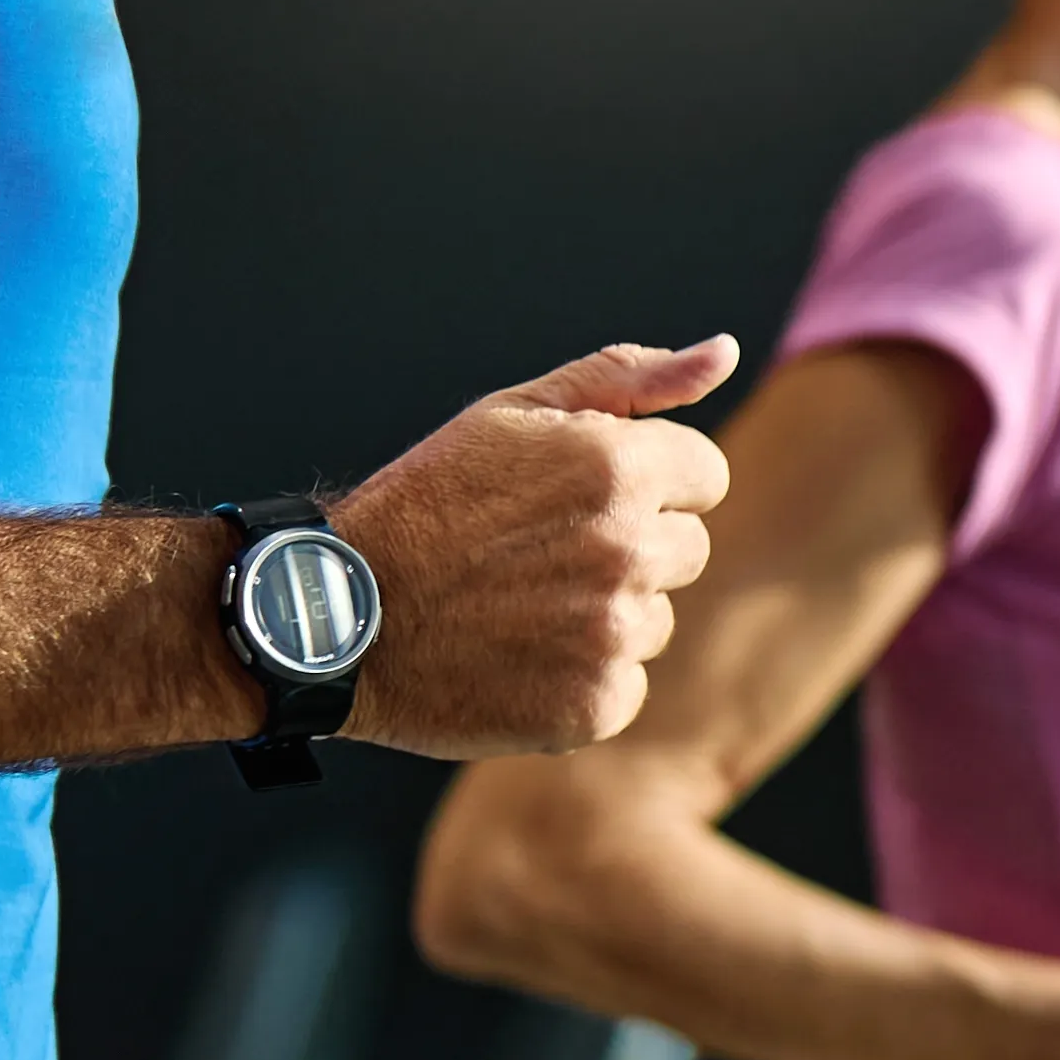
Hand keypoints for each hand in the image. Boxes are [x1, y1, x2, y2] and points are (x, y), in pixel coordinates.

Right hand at [337, 340, 739, 758]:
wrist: (337, 616)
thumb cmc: (426, 503)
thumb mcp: (516, 414)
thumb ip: (628, 378)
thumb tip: (722, 352)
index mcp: (618, 468)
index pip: (705, 476)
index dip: (646, 482)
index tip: (580, 498)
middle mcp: (627, 550)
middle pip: (687, 549)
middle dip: (631, 546)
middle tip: (539, 553)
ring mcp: (612, 635)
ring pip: (656, 620)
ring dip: (607, 615)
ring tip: (519, 606)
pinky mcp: (594, 706)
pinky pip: (625, 686)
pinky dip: (582, 679)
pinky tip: (518, 658)